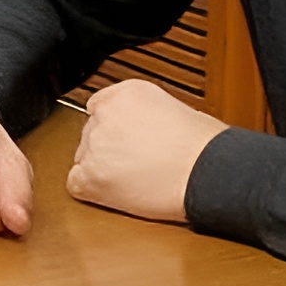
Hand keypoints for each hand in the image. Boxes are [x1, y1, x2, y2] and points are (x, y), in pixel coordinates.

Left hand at [65, 78, 225, 222]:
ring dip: (102, 169)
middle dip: (109, 148)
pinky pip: (75, 184)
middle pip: (91, 133)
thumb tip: (134, 128)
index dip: (115, 127)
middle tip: (136, 162)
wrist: (209, 172)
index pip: (99, 107)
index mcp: (125, 93)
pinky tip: (114, 192)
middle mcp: (105, 115)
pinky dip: (91, 191)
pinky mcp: (92, 177)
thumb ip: (142, 113)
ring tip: (134, 178)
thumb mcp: (172, 108)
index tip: (127, 139)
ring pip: (83, 158)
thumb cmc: (204, 146)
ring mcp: (95, 146)